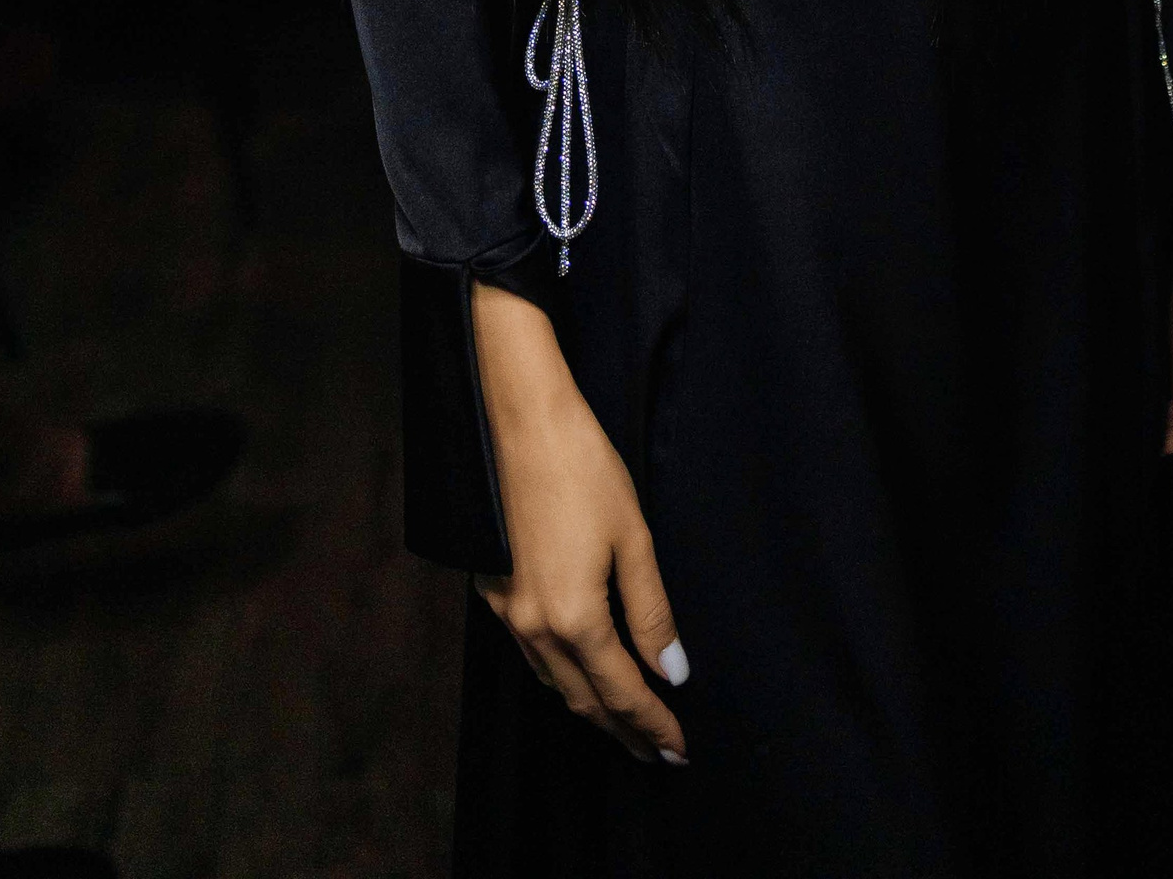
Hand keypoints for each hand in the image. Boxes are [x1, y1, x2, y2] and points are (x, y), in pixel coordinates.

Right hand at [469, 282, 688, 762]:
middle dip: (622, 729)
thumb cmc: (583, 470)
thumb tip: (673, 671)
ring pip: (554, 681)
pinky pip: (532, 654)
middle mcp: (534, 626)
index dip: (652, 723)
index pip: (621, 691)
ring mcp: (507, 611)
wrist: (520, 422)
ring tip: (625, 722)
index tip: (679, 747)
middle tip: (657, 750)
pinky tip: (580, 670)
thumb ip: (652, 612)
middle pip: (584, 700)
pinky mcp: (493, 591)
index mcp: (573, 617)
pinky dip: (562, 674)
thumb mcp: (633, 538)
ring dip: (591, 707)